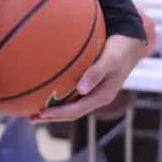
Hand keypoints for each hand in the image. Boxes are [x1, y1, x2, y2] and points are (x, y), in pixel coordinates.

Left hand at [32, 33, 146, 121]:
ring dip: (54, 111)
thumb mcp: (110, 60)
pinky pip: (72, 96)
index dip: (59, 113)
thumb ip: (96, 73)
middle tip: (31, 118)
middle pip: (72, 113)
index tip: (42, 113)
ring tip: (33, 112)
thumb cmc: (119, 50)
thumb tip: (81, 89)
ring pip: (72, 106)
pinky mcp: (90, 85)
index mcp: (103, 96)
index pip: (77, 109)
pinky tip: (44, 94)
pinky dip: (58, 99)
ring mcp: (93, 93)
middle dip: (52, 117)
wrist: (130, 44)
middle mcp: (97, 97)